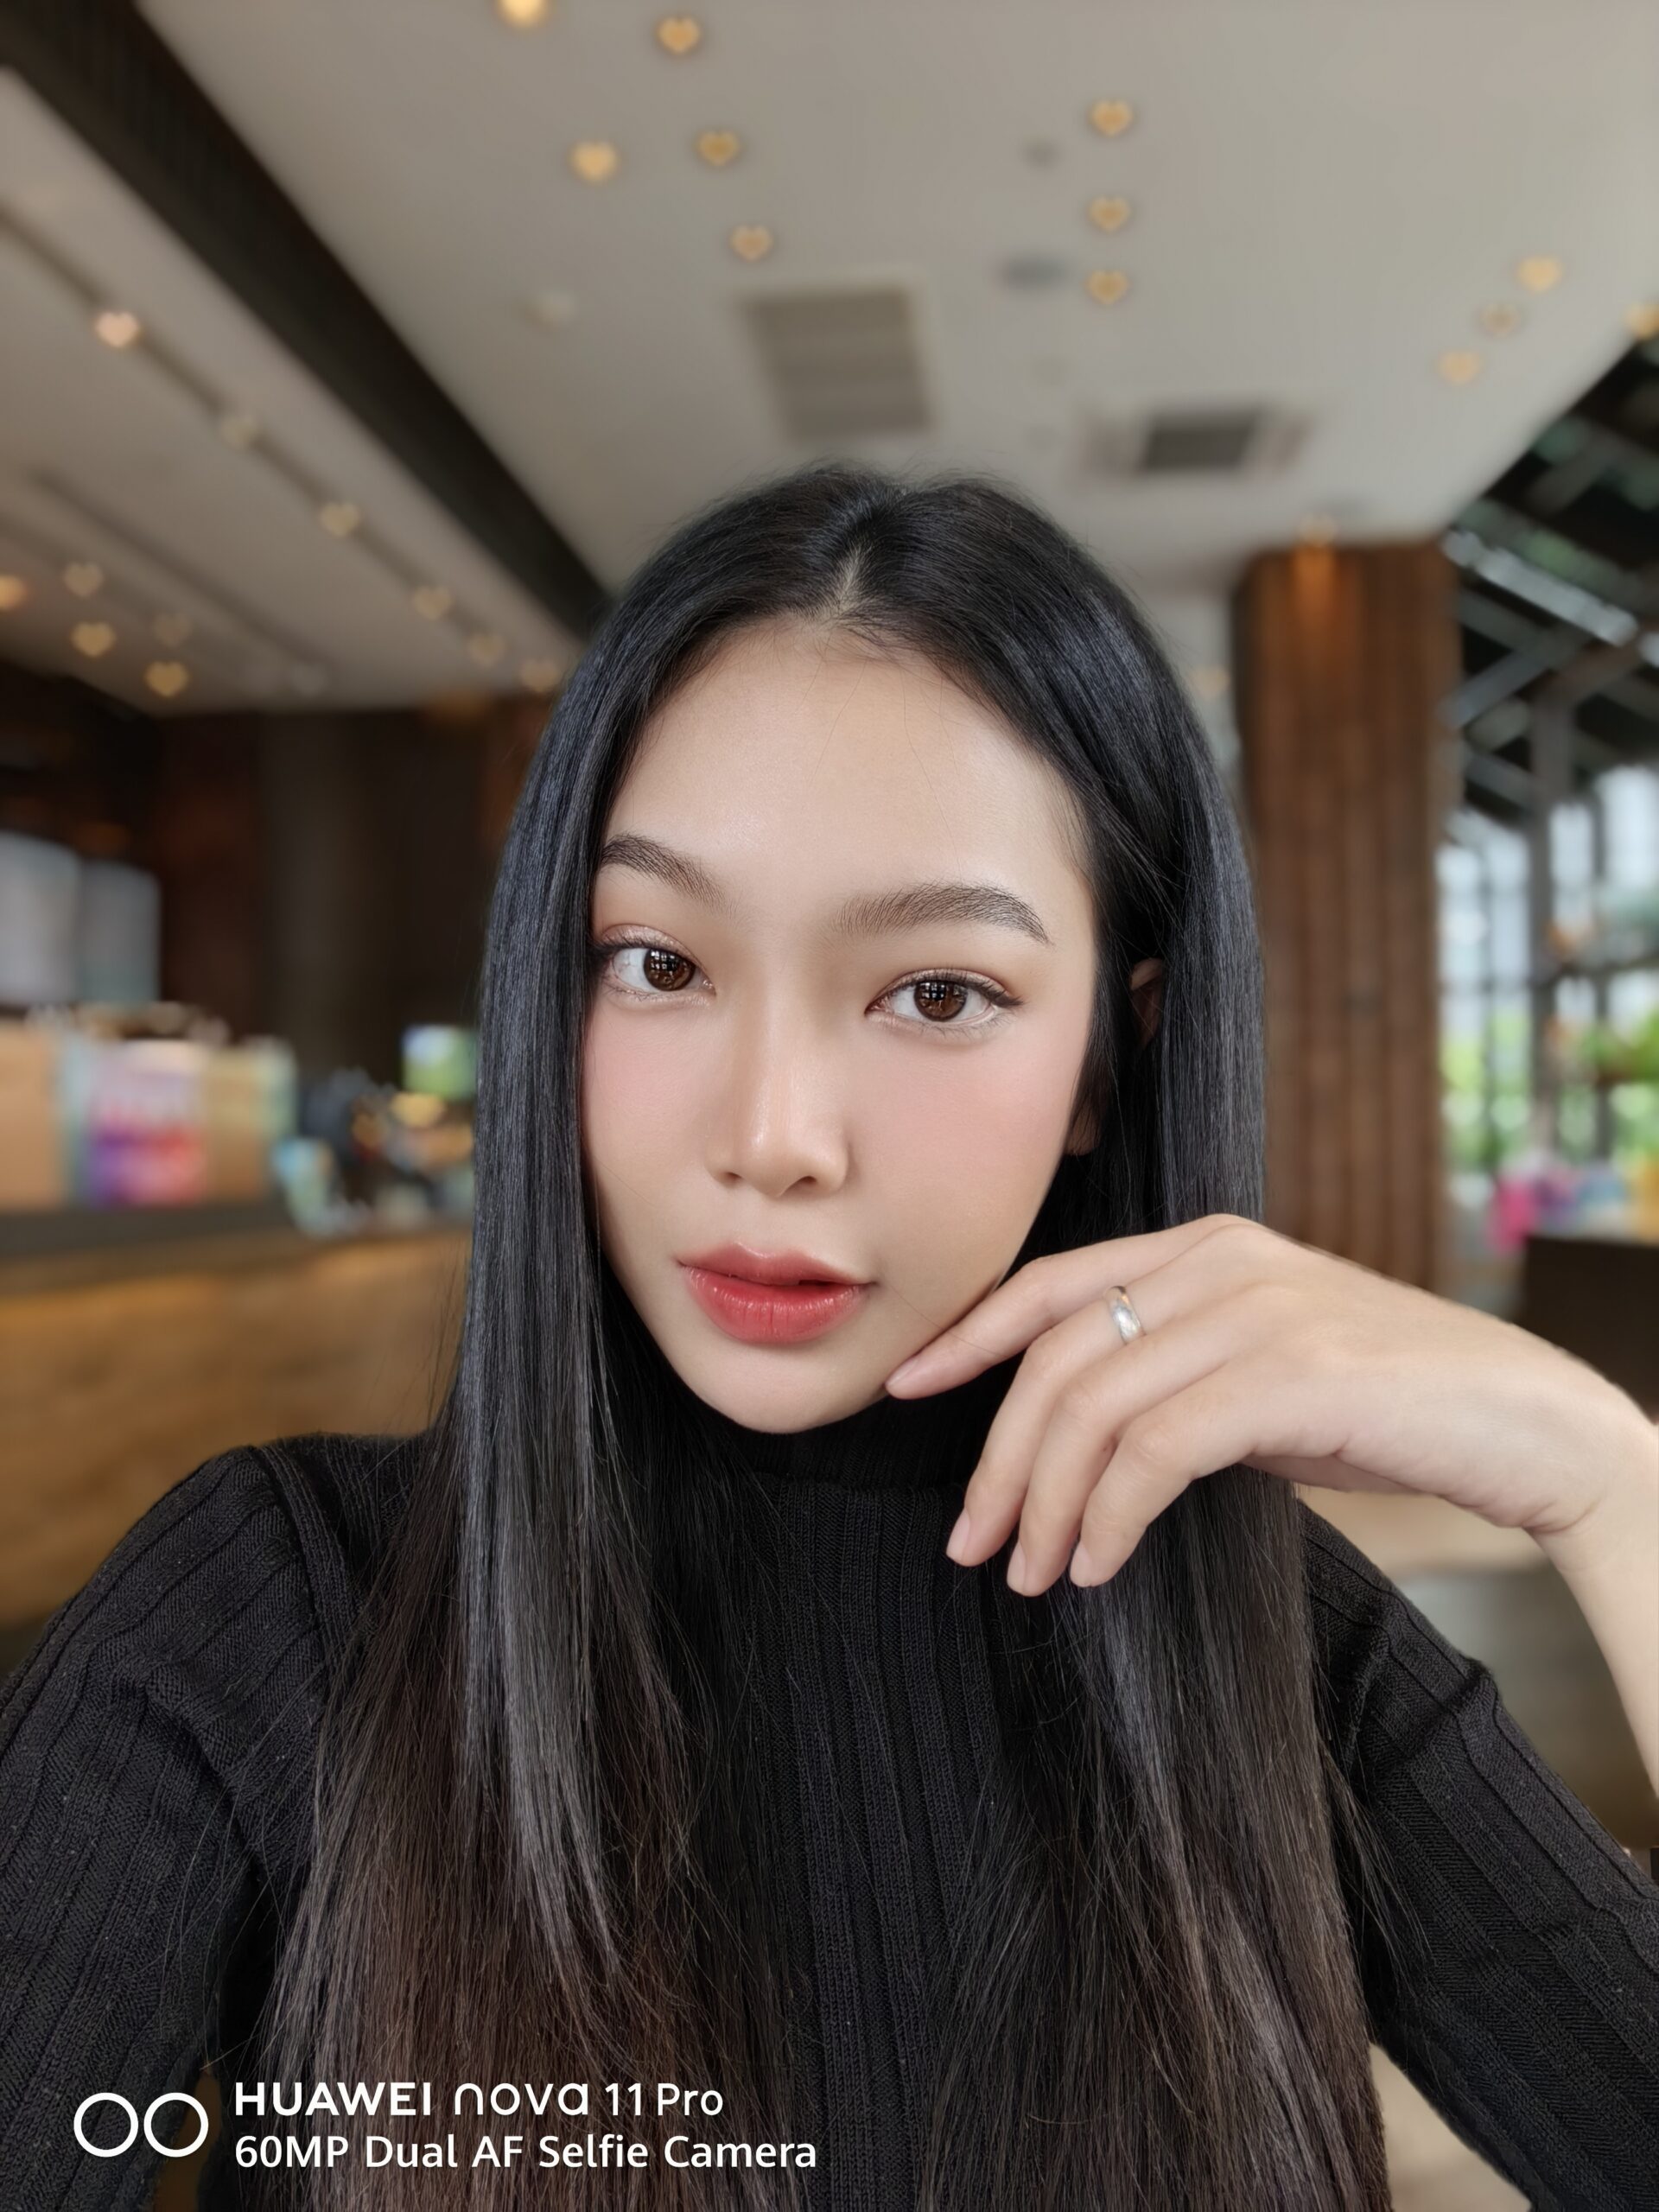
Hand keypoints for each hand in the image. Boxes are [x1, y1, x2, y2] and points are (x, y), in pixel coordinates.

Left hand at [882, 1214, 1658, 1594]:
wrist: (1524, 1423)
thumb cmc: (1387, 1405)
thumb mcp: (1260, 1369)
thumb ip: (1174, 1373)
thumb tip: (1075, 1439)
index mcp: (1203, 1245)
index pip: (1050, 1283)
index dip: (969, 1336)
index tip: (905, 1388)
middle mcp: (1217, 1261)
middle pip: (1054, 1356)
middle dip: (998, 1457)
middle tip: (972, 1542)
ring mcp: (1254, 1309)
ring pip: (1091, 1406)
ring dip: (1046, 1503)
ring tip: (1032, 1572)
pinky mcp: (1288, 1372)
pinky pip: (1154, 1449)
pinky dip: (1110, 1514)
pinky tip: (1100, 1564)